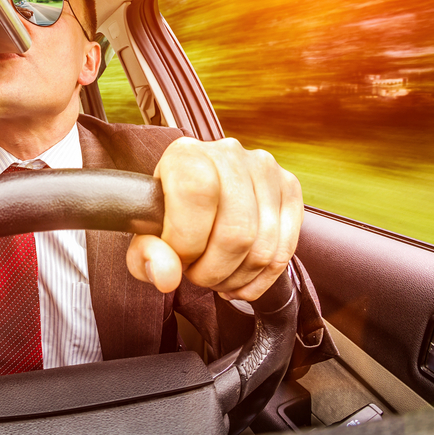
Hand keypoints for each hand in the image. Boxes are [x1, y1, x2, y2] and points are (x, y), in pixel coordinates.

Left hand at [126, 137, 302, 300]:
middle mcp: (230, 154)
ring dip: (236, 278)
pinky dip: (261, 279)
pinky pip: (285, 250)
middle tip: (197, 275)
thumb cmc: (168, 214)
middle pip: (236, 233)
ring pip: (262, 248)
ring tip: (217, 277)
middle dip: (213, 271)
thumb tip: (167, 276)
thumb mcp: (144, 233)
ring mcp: (265, 169)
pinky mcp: (289, 188)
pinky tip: (240, 280)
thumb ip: (145, 255)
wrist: (195, 192)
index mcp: (186, 155)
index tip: (177, 259)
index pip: (196, 197)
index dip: (186, 244)